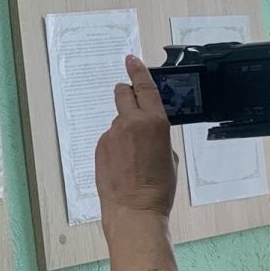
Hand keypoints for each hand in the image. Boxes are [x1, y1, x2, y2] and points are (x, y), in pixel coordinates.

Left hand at [95, 56, 177, 221]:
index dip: (138, 70)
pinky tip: (123, 164)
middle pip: (123, 93)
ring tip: (133, 155)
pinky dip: (116, 145)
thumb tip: (149, 134)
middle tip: (132, 99)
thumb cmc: (158, 188)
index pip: (144, 86)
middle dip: (127, 92)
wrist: (133, 210)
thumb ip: (159, 137)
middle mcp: (129, 123)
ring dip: (124, 128)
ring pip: (117, 121)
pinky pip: (110, 139)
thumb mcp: (170, 157)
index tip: (132, 59)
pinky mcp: (100, 148)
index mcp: (153, 122)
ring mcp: (111, 135)